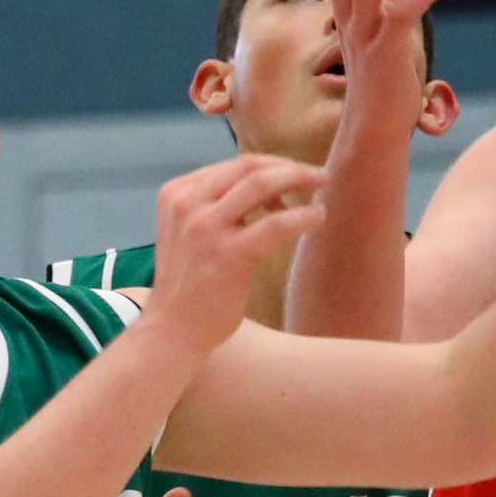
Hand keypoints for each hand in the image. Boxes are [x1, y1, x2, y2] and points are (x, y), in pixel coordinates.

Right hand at [144, 151, 326, 350]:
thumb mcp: (191, 232)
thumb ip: (218, 206)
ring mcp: (204, 228)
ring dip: (299, 179)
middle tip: (319, 175)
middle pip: (248, 166)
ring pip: (261, 184)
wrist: (172, 331)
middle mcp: (187, 204)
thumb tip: (272, 187)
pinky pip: (276, 224)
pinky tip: (317, 217)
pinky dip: (302, 216)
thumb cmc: (191, 284)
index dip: (271, 166)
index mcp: (177, 193)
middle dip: (290, 166)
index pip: (233, 165)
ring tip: (322, 187)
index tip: (293, 178)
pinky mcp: (226, 254)